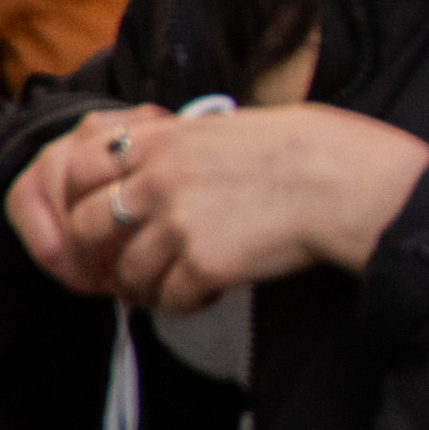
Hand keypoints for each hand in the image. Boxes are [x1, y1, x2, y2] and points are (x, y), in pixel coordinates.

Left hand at [32, 102, 428, 311]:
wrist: (348, 184)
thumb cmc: (310, 148)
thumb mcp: (231, 127)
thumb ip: (184, 144)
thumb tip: (162, 162)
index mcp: (164, 140)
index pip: (79, 167)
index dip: (80, 196)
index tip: (102, 216)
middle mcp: (159, 180)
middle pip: (88, 224)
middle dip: (101, 250)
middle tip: (125, 263)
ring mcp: (178, 223)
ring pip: (127, 270)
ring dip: (143, 285)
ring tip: (169, 287)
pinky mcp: (204, 264)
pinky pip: (170, 297)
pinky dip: (183, 302)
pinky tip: (209, 293)